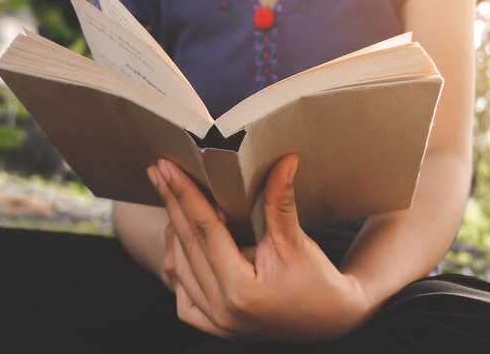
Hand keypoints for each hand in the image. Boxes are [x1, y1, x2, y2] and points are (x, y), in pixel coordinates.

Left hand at [146, 155, 372, 343]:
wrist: (331, 322)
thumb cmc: (319, 282)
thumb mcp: (297, 241)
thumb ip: (281, 202)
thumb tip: (285, 160)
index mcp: (240, 290)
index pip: (205, 230)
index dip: (185, 194)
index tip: (167, 168)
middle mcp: (222, 310)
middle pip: (187, 246)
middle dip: (171, 204)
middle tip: (157, 172)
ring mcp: (217, 323)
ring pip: (180, 270)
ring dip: (173, 233)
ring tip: (170, 200)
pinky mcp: (218, 328)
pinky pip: (185, 298)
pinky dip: (180, 269)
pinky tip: (180, 246)